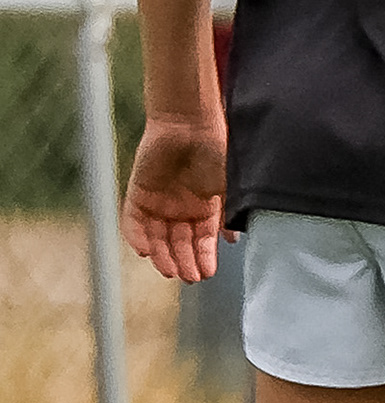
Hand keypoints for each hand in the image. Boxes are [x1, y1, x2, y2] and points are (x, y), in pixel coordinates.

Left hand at [120, 113, 227, 283]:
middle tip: (190, 278)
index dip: (204, 257)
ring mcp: (158, 202)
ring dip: (162, 255)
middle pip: (179, 242)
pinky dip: (137, 237)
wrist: (189, 125)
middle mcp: (180, 208)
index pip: (202, 240)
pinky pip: (133, 221)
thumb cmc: (216, 151)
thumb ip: (227, 214)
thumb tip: (232, 240)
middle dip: (184, 261)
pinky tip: (145, 251)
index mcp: (204, 207)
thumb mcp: (229, 187)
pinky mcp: (138, 193)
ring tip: (170, 271)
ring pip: (157, 237)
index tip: (207, 273)